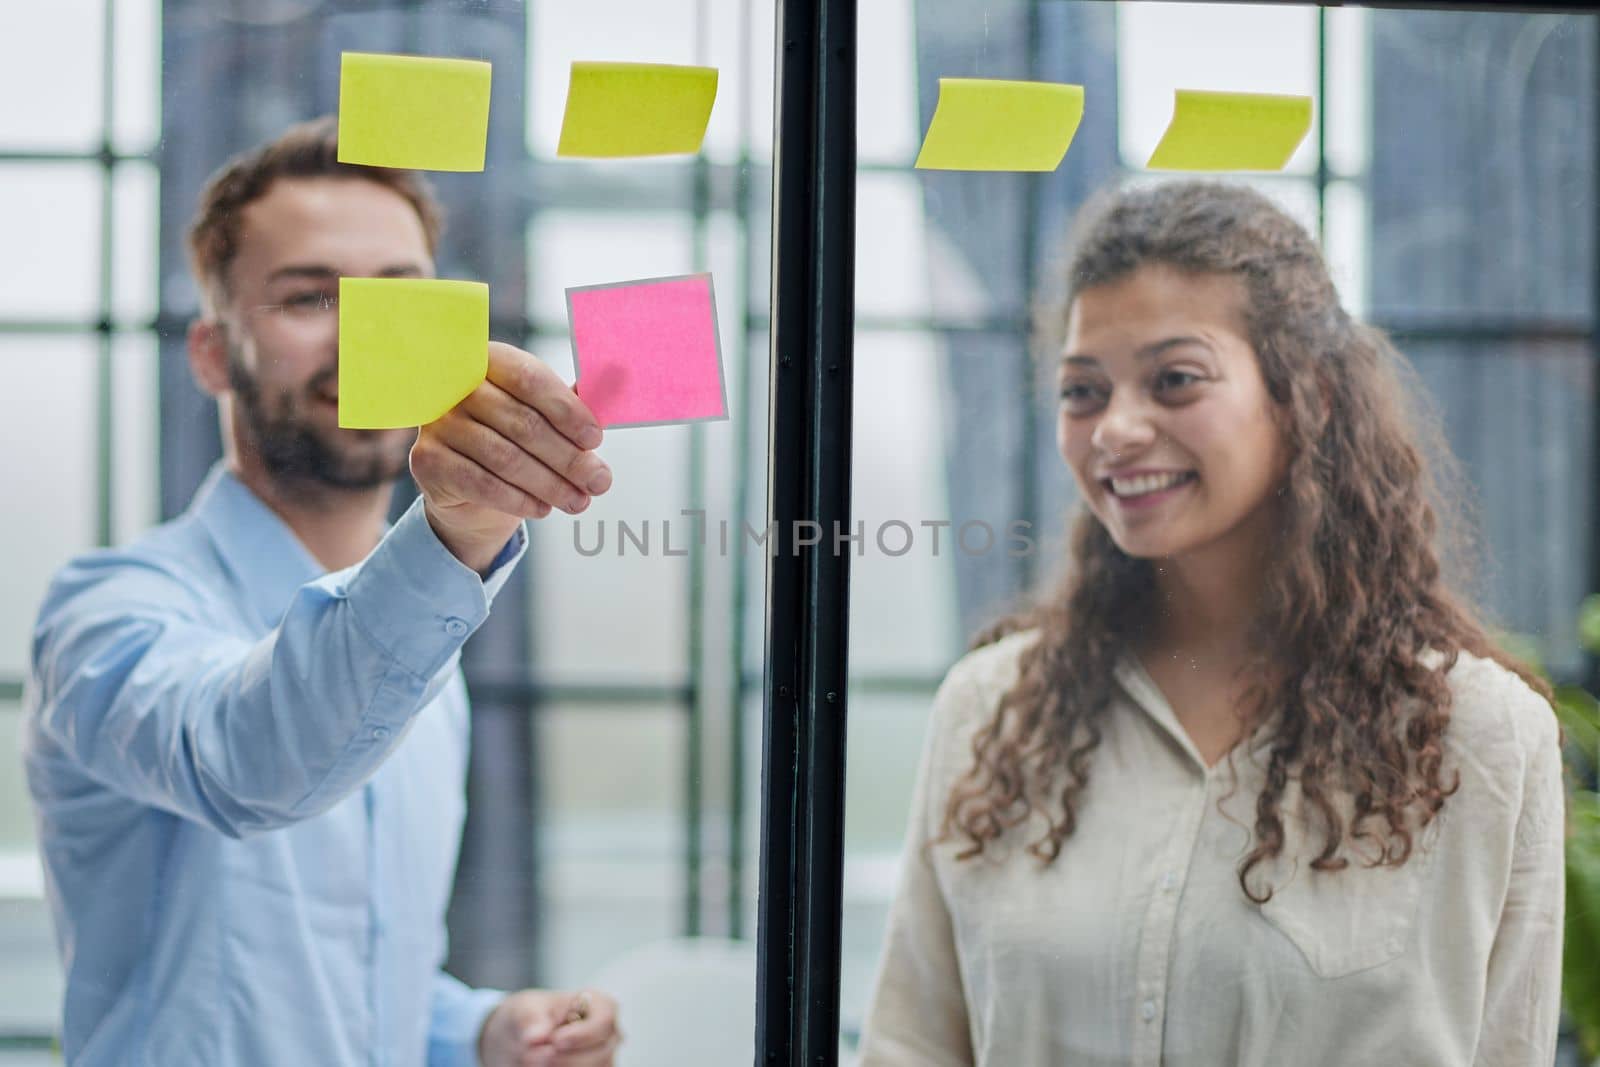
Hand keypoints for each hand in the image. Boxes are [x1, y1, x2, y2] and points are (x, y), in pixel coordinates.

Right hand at [411, 342, 612, 571]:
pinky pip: (480, 483)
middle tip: (600, 481)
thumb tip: (618, 382)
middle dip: (568, 458)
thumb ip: (574, 403)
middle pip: (522, 423)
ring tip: (579, 501)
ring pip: (504, 457)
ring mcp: (438, 424)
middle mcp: (456, 387)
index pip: (530, 380)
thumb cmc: (517, 442)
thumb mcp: (546, 418)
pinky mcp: (427, 461)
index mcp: (489, 361)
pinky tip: (542, 508)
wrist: (471, 490)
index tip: (597, 440)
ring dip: (550, 484)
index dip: (567, 411)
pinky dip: (518, 499)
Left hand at [478, 988, 620, 1066]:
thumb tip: (535, 1037)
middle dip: (564, 1058)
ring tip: (531, 1061)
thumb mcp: (524, 1008)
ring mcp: (605, 1057)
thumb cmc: (531, 1016)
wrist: (522, 1039)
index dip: (582, 1034)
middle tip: (532, 1056)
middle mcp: (608, 1033)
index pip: (603, 1021)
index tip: (555, 1041)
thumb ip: (530, 1019)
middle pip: (600, 1053)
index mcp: (600, 1005)